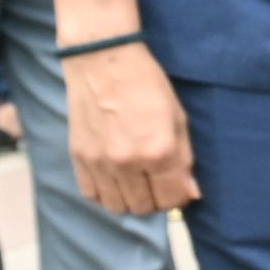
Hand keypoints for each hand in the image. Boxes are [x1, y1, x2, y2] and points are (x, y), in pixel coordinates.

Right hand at [66, 41, 198, 213]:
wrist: (102, 62)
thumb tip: (191, 194)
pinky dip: (105, 194)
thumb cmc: (147, 85)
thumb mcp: (178, 118)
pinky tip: (114, 179)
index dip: (179, 197)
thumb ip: (185, 160)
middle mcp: (128, 162)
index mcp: (159, 151)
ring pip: (117, 207)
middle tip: (157, 181)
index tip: (178, 187)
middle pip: (145, 208)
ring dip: (130, 200)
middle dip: (156, 199)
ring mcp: (100, 162)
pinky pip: (92, 194)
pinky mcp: (78, 158)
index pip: (172, 200)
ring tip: (136, 181)